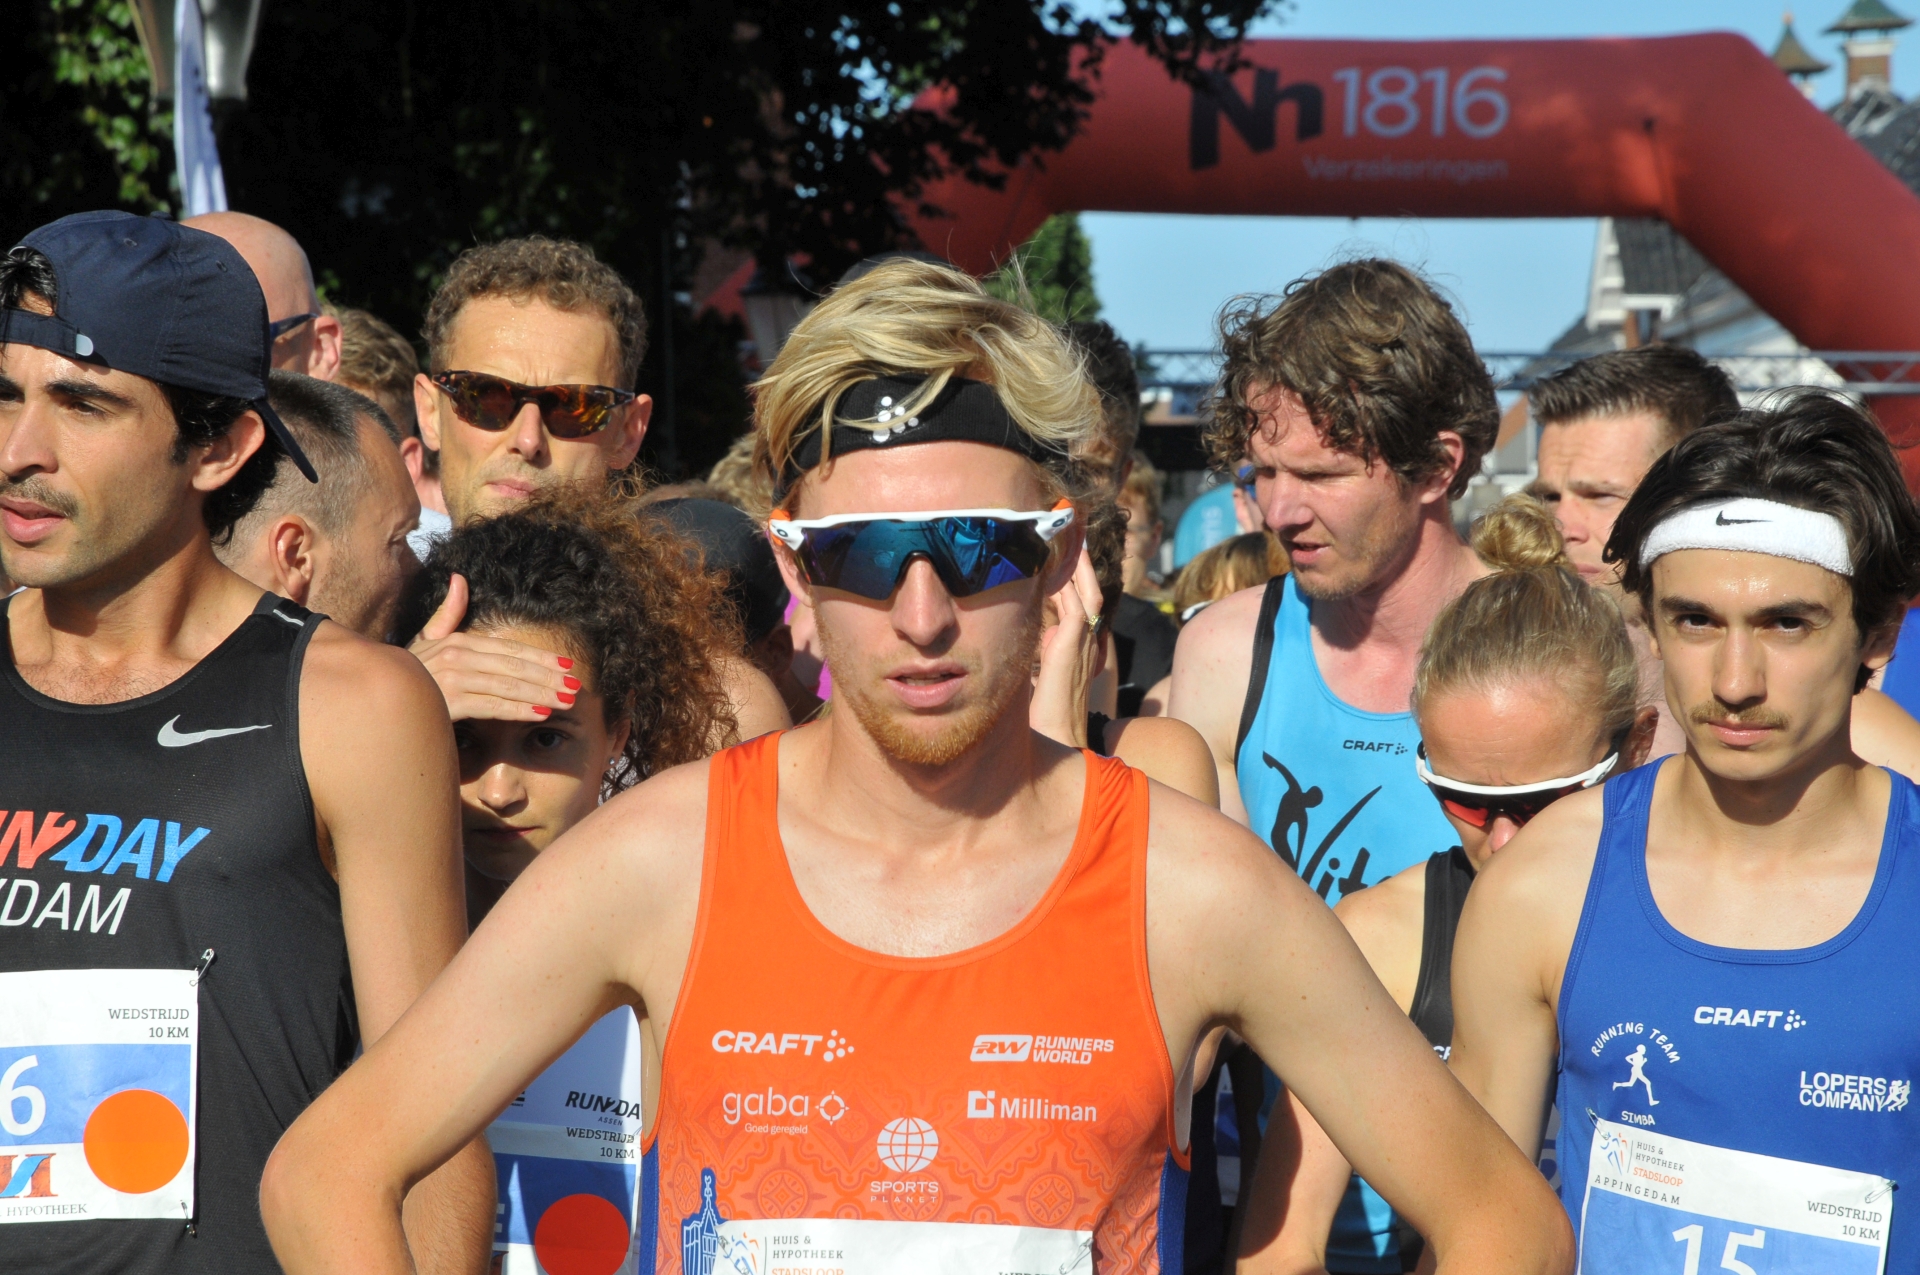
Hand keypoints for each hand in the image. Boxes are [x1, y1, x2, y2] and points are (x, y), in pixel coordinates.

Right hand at [407, 573, 577, 721]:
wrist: (378, 701)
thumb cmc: (408, 674)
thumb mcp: (426, 640)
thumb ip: (447, 613)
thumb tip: (459, 578)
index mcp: (457, 641)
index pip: (508, 649)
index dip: (540, 657)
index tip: (566, 666)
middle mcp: (456, 655)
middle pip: (513, 666)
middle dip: (548, 677)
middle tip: (576, 688)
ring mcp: (452, 678)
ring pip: (507, 685)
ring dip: (541, 693)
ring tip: (566, 701)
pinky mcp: (448, 703)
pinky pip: (491, 705)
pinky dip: (518, 709)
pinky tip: (540, 713)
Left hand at [1030, 545, 1104, 748]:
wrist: (1055, 734)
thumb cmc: (1044, 710)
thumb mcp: (1045, 669)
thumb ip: (1046, 649)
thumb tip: (1041, 631)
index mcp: (1082, 645)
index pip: (1081, 601)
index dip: (1075, 575)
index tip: (1064, 551)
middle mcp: (1089, 640)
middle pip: (1090, 589)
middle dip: (1081, 560)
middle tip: (1073, 531)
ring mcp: (1085, 641)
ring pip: (1087, 591)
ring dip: (1078, 563)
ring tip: (1069, 536)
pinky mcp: (1073, 644)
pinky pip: (1075, 604)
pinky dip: (1067, 583)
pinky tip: (1053, 565)